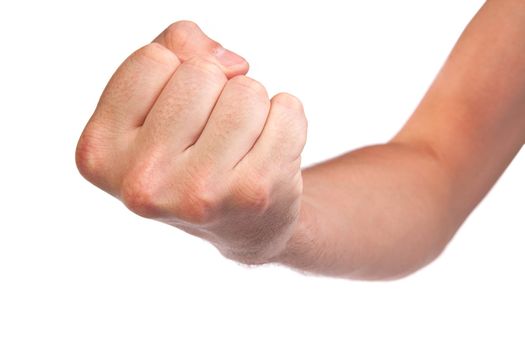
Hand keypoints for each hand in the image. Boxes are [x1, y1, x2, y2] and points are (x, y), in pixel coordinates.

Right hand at [76, 21, 306, 262]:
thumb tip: (230, 62)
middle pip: (201, 72)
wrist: (240, 226)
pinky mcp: (252, 194)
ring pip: (246, 90)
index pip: (154, 59)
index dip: (177, 72)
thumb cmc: (194, 155)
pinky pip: (288, 111)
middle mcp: (142, 181)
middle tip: (215, 135)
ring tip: (241, 146)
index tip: (182, 112)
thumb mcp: (157, 100)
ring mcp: (198, 193)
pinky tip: (269, 154)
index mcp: (101, 152)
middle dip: (218, 89)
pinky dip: (286, 120)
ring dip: (253, 106)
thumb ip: (173, 49)